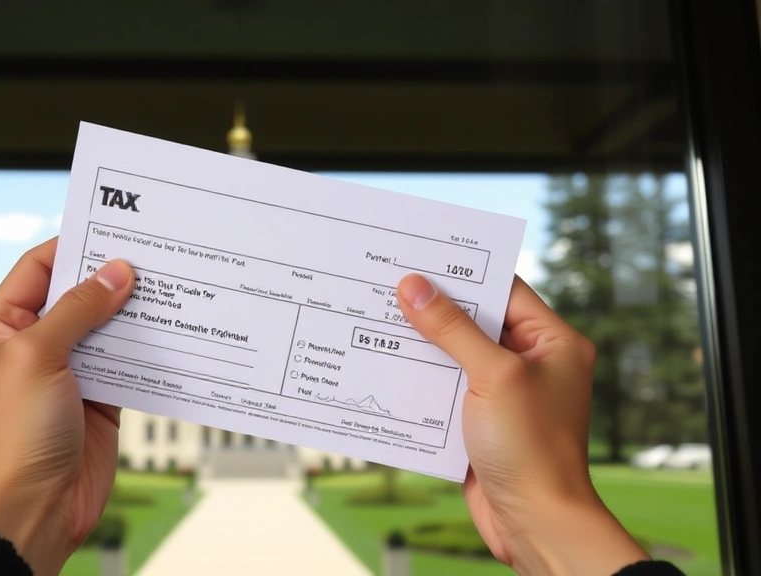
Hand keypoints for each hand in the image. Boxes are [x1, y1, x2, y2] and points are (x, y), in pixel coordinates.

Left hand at [0, 238, 134, 575]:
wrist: (35, 509)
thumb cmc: (16, 435)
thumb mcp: (38, 356)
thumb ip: (78, 310)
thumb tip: (116, 272)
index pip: (34, 272)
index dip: (69, 248)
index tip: (108, 229)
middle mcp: (32, 349)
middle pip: (74, 298)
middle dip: (108, 278)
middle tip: (148, 254)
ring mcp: (67, 375)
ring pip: (104, 329)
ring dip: (132, 312)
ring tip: (166, 285)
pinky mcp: (99, 400)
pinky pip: (126, 363)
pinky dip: (146, 348)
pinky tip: (171, 330)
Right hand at [397, 274, 648, 575]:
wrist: (534, 522)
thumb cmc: (532, 449)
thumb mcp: (492, 376)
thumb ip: (452, 329)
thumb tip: (414, 288)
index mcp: (553, 342)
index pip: (504, 290)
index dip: (462, 273)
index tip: (421, 258)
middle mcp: (533, 363)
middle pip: (476, 321)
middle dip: (434, 309)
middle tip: (391, 286)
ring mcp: (507, 393)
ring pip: (457, 355)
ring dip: (423, 344)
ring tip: (380, 320)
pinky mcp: (483, 420)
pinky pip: (447, 388)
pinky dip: (421, 379)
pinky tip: (389, 368)